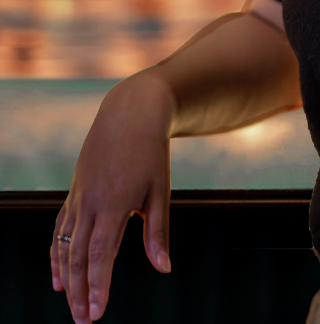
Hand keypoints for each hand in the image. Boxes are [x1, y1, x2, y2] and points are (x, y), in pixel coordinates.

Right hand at [50, 70, 174, 321]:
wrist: (131, 113)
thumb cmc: (151, 152)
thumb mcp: (160, 190)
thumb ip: (157, 232)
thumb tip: (164, 268)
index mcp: (115, 202)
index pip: (102, 254)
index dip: (98, 285)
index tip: (97, 314)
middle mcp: (91, 202)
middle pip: (80, 256)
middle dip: (81, 291)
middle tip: (84, 321)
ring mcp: (79, 197)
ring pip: (66, 246)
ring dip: (67, 278)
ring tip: (72, 306)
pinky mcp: (74, 193)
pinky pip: (60, 230)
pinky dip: (57, 255)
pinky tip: (59, 276)